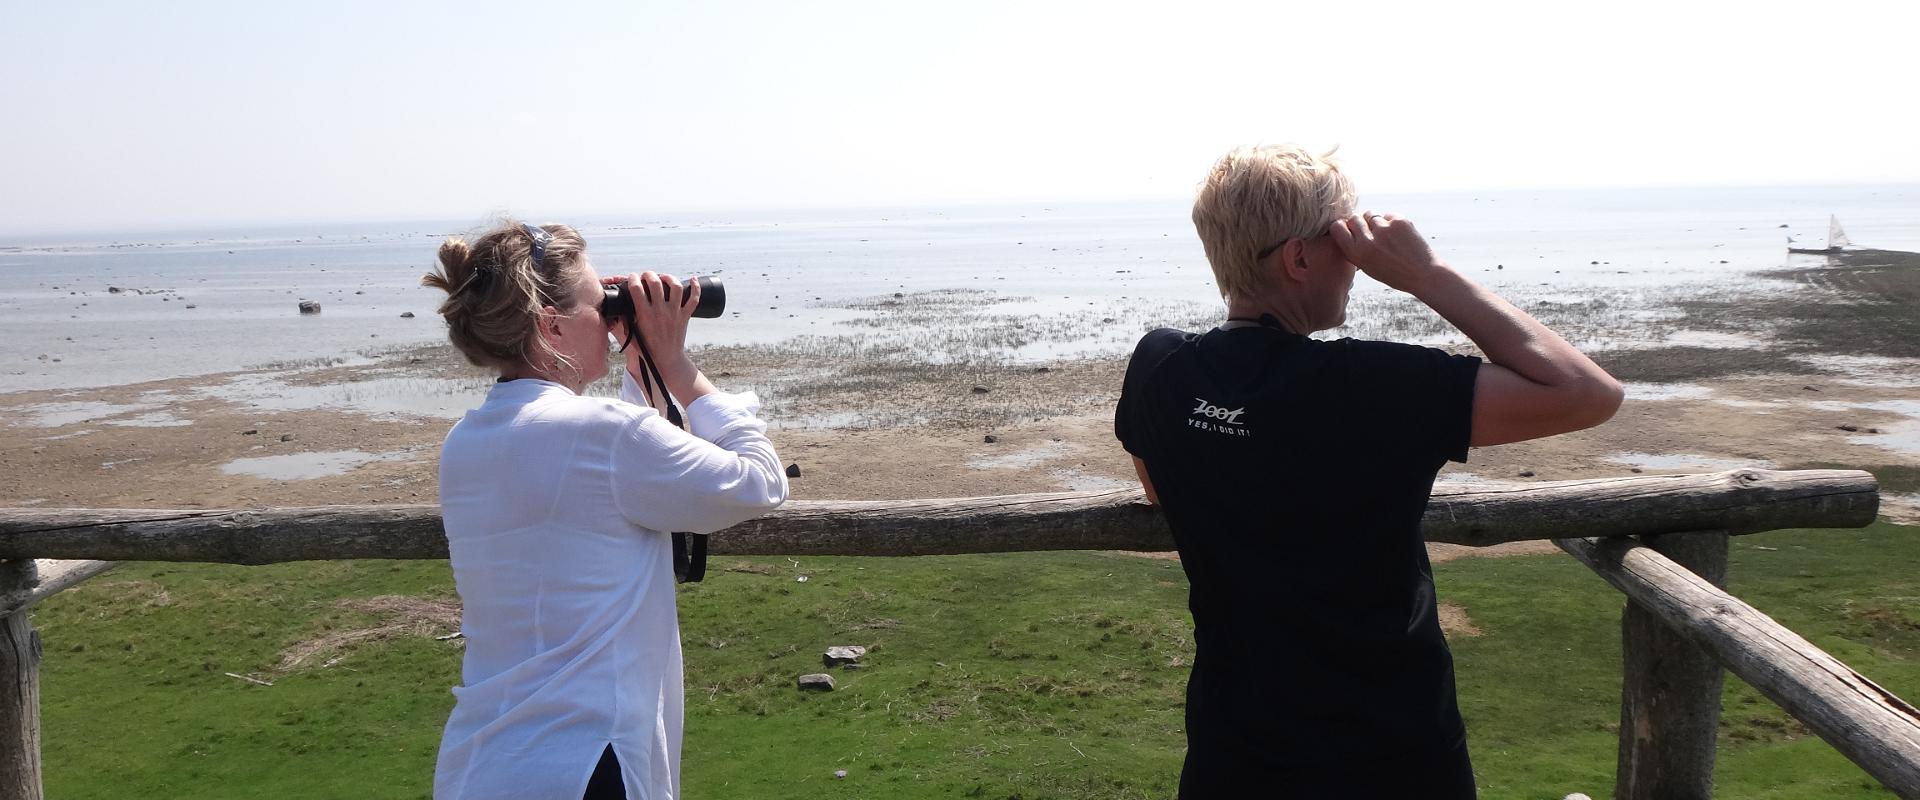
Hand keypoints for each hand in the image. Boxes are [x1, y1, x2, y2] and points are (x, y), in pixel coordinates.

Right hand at [607, 271, 700, 382]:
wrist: (665, 360)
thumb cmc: (646, 348)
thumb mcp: (631, 334)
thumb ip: (623, 321)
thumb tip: (615, 309)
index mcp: (645, 315)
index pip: (637, 289)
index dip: (633, 278)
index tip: (632, 277)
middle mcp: (660, 312)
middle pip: (656, 283)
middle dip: (649, 274)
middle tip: (646, 276)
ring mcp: (674, 313)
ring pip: (676, 287)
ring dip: (669, 278)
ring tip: (663, 278)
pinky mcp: (685, 317)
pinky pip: (694, 299)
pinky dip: (695, 288)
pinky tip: (693, 279)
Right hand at [1328, 212, 1446, 296]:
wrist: (1423, 274)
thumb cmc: (1394, 273)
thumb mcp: (1367, 267)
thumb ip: (1355, 249)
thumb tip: (1348, 227)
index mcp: (1356, 254)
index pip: (1337, 227)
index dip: (1343, 226)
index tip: (1350, 230)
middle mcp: (1367, 241)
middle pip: (1354, 218)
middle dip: (1360, 222)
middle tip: (1370, 231)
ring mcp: (1383, 229)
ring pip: (1371, 214)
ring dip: (1375, 222)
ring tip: (1387, 235)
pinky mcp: (1398, 221)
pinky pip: (1388, 215)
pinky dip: (1392, 222)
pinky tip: (1400, 235)